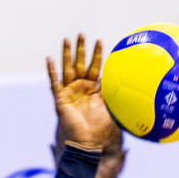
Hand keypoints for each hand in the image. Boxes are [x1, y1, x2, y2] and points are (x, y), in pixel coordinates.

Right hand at [46, 35, 117, 150]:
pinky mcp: (60, 100)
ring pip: (67, 69)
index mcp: (92, 89)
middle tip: (81, 34)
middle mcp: (80, 88)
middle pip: (80, 64)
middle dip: (81, 49)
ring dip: (66, 54)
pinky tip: (49, 59)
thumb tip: (129, 85)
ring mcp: (69, 93)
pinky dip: (51, 71)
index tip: (100, 41)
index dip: (97, 55)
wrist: (88, 143)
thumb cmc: (100, 129)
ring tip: (66, 39)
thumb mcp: (111, 108)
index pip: (95, 67)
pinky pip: (54, 83)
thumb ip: (116, 95)